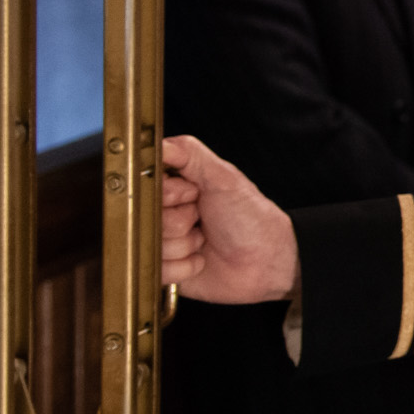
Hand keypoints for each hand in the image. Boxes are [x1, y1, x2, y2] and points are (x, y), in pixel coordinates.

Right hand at [161, 135, 298, 303]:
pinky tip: (201, 259)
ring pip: (151, 243)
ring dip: (184, 244)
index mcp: (177, 187)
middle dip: (179, 220)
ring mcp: (164, 241)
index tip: (193, 194)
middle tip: (202, 218)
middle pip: (145, 216)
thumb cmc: (252, 218)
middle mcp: (166, 212)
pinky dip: (183, 267)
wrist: (267, 262)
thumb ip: (190, 154)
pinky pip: (158, 269)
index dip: (170, 193)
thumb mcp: (224, 178)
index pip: (145, 185)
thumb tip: (159, 143)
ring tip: (205, 239)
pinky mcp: (166, 269)